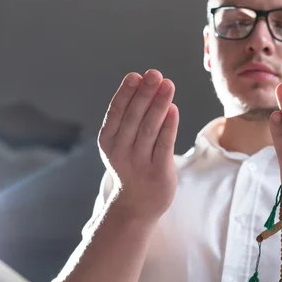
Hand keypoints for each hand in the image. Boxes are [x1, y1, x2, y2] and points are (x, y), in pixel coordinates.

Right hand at [98, 69, 178, 221]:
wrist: (136, 207)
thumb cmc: (132, 167)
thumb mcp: (122, 145)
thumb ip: (130, 120)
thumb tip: (147, 87)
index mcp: (108, 142)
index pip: (116, 112)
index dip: (126, 93)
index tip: (136, 75)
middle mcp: (121, 152)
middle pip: (134, 117)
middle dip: (145, 93)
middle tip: (155, 74)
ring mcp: (139, 163)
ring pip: (150, 128)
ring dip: (159, 104)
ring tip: (168, 85)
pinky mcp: (158, 171)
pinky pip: (164, 144)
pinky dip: (169, 125)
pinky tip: (174, 109)